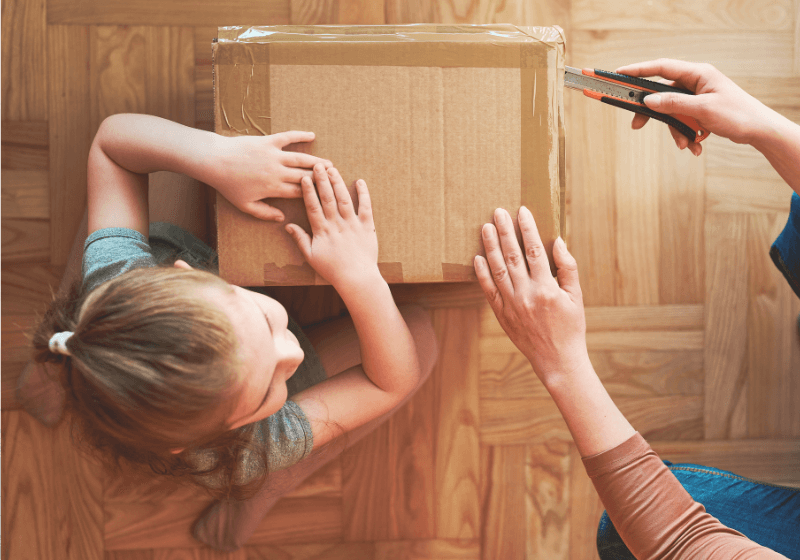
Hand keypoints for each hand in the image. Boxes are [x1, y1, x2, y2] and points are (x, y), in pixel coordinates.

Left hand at [210, 131, 331, 221]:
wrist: (215, 161)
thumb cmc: (229, 185)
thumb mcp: (245, 205)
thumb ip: (264, 213)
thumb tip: (282, 219)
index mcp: (274, 188)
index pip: (300, 193)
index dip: (314, 194)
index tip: (326, 196)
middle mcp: (278, 172)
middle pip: (305, 176)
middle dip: (321, 178)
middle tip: (335, 179)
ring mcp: (274, 155)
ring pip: (301, 159)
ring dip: (316, 161)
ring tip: (329, 164)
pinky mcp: (268, 142)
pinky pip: (288, 137)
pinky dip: (300, 135)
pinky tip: (312, 135)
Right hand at [285, 164, 379, 291]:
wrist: (356, 277)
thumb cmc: (332, 269)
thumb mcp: (311, 256)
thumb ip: (300, 239)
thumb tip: (288, 225)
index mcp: (322, 231)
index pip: (312, 206)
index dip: (308, 191)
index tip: (304, 177)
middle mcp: (337, 224)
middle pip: (328, 198)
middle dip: (322, 180)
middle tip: (317, 165)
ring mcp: (353, 224)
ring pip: (344, 199)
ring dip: (338, 182)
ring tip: (332, 169)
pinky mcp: (367, 226)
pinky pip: (366, 207)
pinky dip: (364, 194)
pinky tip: (360, 181)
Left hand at [474, 207, 588, 383]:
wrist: (557, 359)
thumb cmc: (571, 326)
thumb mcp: (576, 297)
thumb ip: (568, 268)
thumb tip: (557, 242)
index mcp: (547, 288)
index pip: (534, 251)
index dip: (527, 229)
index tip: (522, 211)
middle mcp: (526, 294)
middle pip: (512, 256)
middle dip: (505, 232)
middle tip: (498, 212)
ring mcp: (512, 305)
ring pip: (498, 270)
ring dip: (490, 247)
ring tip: (486, 228)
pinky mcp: (502, 315)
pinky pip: (489, 291)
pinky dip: (482, 274)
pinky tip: (478, 258)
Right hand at [616, 59, 774, 155]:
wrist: (759, 130)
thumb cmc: (738, 114)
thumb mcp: (702, 110)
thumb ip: (673, 104)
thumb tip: (648, 101)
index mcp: (697, 73)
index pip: (661, 67)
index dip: (638, 70)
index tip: (619, 73)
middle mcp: (695, 82)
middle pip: (662, 94)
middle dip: (654, 114)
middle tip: (637, 125)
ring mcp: (697, 96)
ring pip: (672, 112)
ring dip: (676, 131)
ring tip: (687, 145)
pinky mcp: (699, 110)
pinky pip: (683, 121)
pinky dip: (686, 134)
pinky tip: (696, 146)